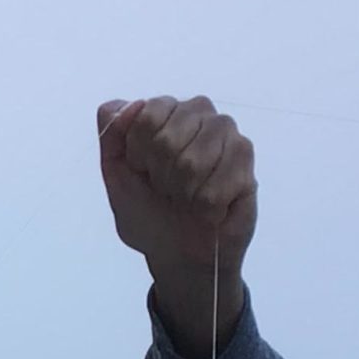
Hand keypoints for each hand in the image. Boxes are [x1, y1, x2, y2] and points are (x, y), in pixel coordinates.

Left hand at [98, 97, 254, 355]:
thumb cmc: (146, 212)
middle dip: (161, 175)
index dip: (139, 153)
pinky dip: (206, 205)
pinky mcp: (246, 160)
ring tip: (187, 198)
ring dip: (184, 192)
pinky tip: (208, 208)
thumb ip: (112, 135)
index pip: (147, 114)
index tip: (142, 172)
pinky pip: (220, 181)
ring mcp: (226, 134)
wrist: (175, 254)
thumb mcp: (114, 174)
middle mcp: (198, 114)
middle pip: (169, 137)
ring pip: (195, 160)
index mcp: (164, 112)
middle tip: (166, 189)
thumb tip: (133, 104)